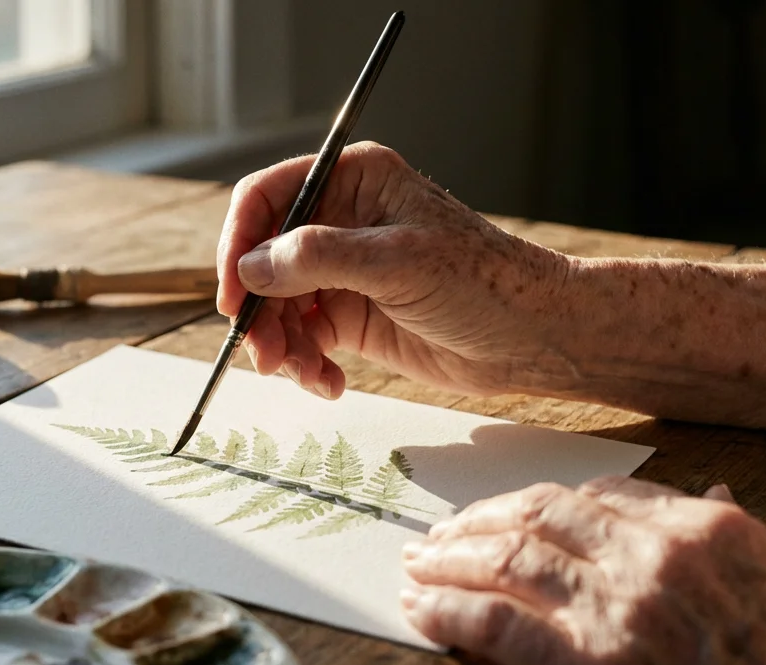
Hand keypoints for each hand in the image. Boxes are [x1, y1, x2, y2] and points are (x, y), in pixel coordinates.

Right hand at [216, 141, 569, 398]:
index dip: (239, 242)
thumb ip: (318, 258)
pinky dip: (305, 364)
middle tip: (263, 353)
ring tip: (303, 374)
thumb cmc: (483, 282)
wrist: (531, 339)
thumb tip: (251, 267)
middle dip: (259, 309)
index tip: (233, 291)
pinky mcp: (351, 316)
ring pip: (278, 305)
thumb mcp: (396, 262)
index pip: (269, 197)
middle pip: (264, 258)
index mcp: (356, 181)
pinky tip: (327, 383)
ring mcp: (343, 271)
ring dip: (280, 345)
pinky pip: (303, 338)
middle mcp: (342, 221)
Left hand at [401, 478, 765, 664]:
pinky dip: (448, 612)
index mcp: (706, 529)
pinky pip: (497, 624)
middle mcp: (658, 556)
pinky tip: (422, 610)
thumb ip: (728, 534)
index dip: (530, 504)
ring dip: (448, 560)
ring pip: (507, 560)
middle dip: (476, 522)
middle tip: (438, 535)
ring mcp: (623, 611)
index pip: (593, 495)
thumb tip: (705, 490)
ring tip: (418, 566)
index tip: (500, 515)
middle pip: (537, 515)